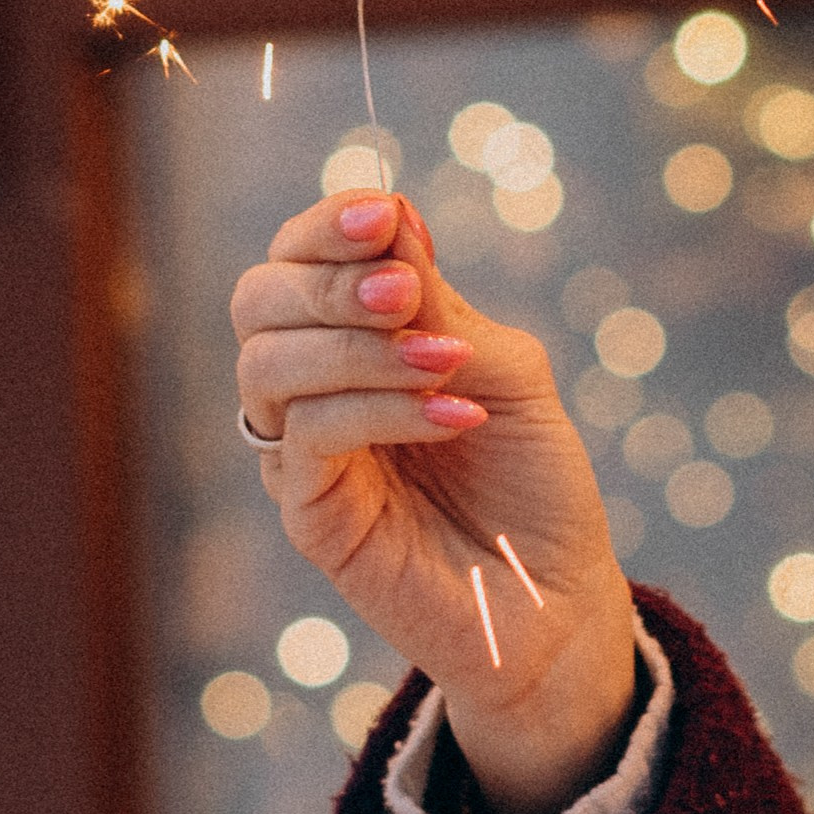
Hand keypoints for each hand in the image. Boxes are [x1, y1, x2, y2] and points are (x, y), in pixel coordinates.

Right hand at [231, 190, 640, 813]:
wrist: (556, 601)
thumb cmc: (533, 482)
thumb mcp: (506, 372)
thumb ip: (442, 304)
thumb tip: (394, 217)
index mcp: (350, 338)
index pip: (296, 258)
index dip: (326, 226)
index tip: (386, 212)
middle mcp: (310, 388)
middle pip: (258, 300)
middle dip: (327, 278)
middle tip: (405, 287)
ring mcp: (301, 452)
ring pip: (268, 364)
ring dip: (357, 346)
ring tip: (445, 359)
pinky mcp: (308, 513)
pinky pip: (310, 436)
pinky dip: (382, 408)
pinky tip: (455, 415)